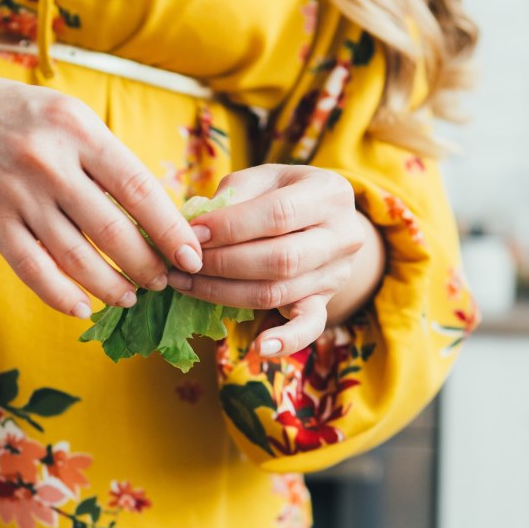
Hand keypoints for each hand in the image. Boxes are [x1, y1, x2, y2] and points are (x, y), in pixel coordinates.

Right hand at [0, 59, 201, 318]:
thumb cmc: (12, 119)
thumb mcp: (63, 117)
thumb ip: (104, 158)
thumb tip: (158, 211)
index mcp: (77, 129)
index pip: (138, 187)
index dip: (170, 229)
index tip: (193, 256)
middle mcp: (48, 161)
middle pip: (113, 230)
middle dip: (147, 265)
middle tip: (164, 282)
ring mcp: (16, 194)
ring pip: (77, 258)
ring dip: (111, 285)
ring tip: (130, 296)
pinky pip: (35, 271)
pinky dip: (63, 296)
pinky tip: (84, 308)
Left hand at [167, 165, 384, 357]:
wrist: (321, 220)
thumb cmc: (282, 194)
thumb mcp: (263, 179)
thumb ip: (234, 197)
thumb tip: (193, 230)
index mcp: (330, 194)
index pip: (278, 214)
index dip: (231, 227)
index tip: (192, 233)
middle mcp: (344, 236)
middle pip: (280, 259)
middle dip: (224, 263)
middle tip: (185, 262)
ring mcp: (337, 274)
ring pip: (279, 292)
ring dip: (225, 293)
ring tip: (187, 285)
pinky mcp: (325, 302)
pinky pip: (309, 327)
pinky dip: (286, 341)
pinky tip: (260, 348)